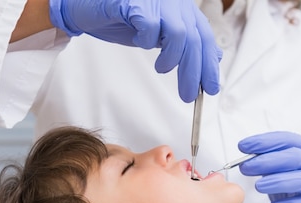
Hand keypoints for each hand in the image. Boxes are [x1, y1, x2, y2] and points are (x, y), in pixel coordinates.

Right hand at [49, 0, 220, 101]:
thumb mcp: (161, 34)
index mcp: (182, 8)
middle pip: (194, 40)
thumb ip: (185, 43)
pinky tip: (142, 42)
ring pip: (178, 33)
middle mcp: (173, 2)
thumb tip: (212, 57)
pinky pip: (149, 26)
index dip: (209, 65)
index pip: (204, 38)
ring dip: (172, 57)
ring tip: (162, 68)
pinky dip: (147, 39)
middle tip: (188, 95)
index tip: (210, 88)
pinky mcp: (134, 3)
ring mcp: (155, 1)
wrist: (88, 7)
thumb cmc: (124, 20)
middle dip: (193, 72)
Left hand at [238, 131, 300, 202]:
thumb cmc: (288, 185)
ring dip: (278, 182)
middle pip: (295, 158)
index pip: (286, 140)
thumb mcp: (275, 169)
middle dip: (268, 161)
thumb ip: (263, 160)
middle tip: (247, 167)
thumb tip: (245, 156)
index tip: (243, 146)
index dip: (264, 142)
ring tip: (258, 186)